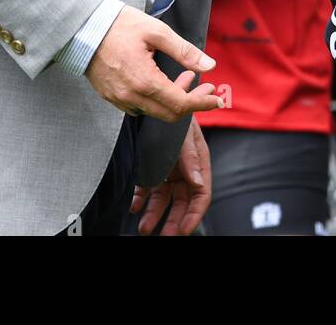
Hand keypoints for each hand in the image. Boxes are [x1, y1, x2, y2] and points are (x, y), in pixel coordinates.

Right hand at [86, 5, 223, 121]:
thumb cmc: (121, 26)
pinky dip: (156, 100)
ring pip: (155, 112)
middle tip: (203, 84)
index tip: (218, 99)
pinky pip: (139, 108)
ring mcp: (119, 99)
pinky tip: (161, 81)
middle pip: (170, 114)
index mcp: (145, 81)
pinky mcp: (111, 97)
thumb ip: (185, 51)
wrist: (84, 28)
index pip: (181, 104)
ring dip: (174, 100)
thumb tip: (209, 66)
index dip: (202, 103)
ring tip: (183, 76)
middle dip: (192, 102)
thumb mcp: (157, 32)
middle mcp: (131, 96)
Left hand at [131, 117, 211, 235]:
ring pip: (163, 198)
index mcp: (198, 162)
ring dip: (155, 214)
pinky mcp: (151, 166)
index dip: (194, 214)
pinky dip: (140, 200)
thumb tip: (198, 183)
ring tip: (144, 227)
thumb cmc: (176, 114)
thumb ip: (191, 158)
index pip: (201, 194)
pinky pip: (147, 188)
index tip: (184, 230)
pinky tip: (134, 207)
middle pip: (182, 201)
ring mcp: (167, 168)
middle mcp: (184, 168)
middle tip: (164, 237)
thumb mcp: (184, 134)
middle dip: (174, 221)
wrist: (158, 97)